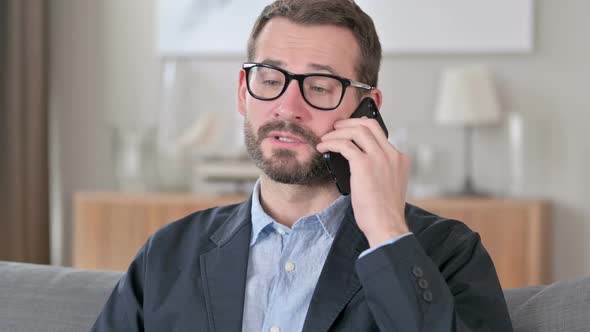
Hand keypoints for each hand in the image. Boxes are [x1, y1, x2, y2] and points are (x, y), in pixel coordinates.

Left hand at [317, 117, 410, 247]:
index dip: (362, 128)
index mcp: (400, 159)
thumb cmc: (384, 212)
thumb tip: (359, 161)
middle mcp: (392, 155)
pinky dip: (331, 143)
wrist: (386, 225)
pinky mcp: (364, 165)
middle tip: (336, 127)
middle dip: (350, 123)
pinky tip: (323, 148)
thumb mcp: (389, 185)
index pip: (381, 134)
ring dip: (338, 132)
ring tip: (326, 139)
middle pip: (369, 125)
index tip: (349, 131)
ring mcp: (379, 158)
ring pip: (357, 131)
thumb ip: (381, 170)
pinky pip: (344, 145)